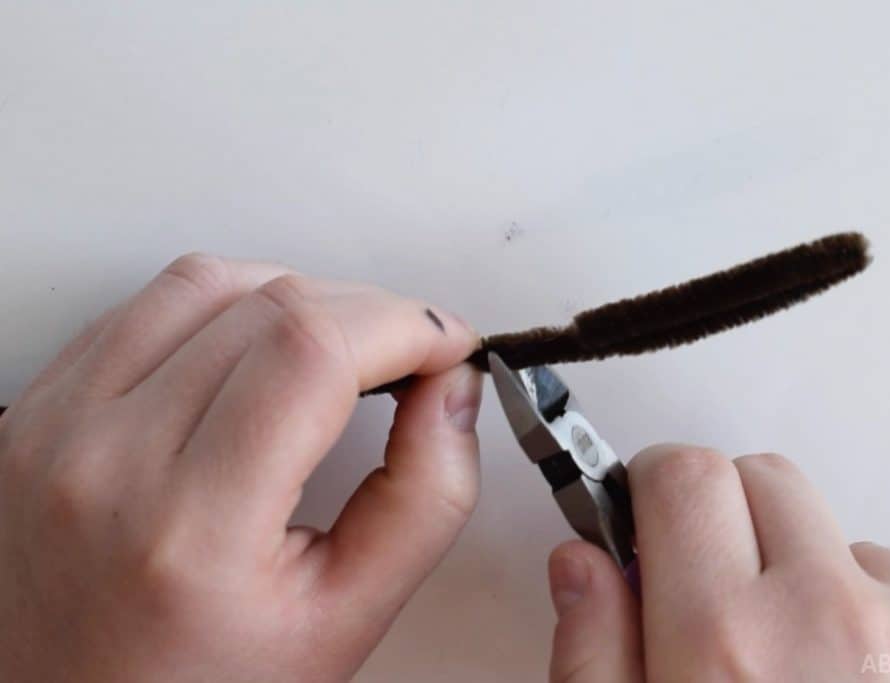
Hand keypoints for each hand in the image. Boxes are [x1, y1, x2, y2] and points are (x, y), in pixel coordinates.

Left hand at [0, 254, 482, 681]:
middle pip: (269, 303)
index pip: (312, 351)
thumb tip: (451, 389)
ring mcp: (57, 427)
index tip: (445, 345)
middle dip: (368, 311)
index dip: (403, 324)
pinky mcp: (39, 408)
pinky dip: (224, 306)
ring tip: (334, 352)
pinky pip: (144, 305)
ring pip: (205, 281)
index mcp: (188, 529)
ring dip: (296, 296)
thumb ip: (424, 500)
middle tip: (405, 356)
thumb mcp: (346, 619)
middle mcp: (103, 461)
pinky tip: (255, 352)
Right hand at [547, 445, 889, 681]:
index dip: (657, 489)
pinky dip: (888, 632)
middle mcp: (834, 618)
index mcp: (725, 645)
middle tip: (720, 596)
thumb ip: (594, 656)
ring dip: (819, 586)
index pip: (686, 475)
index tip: (652, 517)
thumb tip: (582, 563)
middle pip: (767, 479)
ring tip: (808, 681)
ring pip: (848, 545)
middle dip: (730, 518)